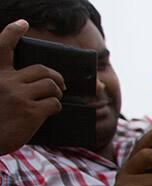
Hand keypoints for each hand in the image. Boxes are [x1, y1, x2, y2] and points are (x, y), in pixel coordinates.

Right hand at [0, 20, 64, 154]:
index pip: (2, 45)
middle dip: (56, 77)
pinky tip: (51, 112)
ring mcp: (19, 95)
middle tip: (62, 85)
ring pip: (51, 85)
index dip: (13, 32)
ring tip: (56, 98)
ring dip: (58, 92)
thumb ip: (11, 85)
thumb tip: (41, 84)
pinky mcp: (31, 111)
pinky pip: (54, 103)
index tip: (23, 23)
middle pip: (41, 69)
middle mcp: (6, 81)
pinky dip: (56, 107)